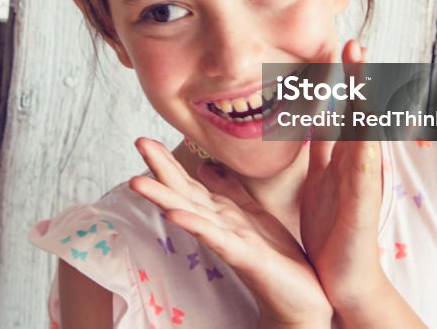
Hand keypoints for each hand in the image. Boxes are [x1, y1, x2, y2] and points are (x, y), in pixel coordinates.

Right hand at [129, 138, 332, 327]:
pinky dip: (194, 224)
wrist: (300, 297)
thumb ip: (229, 189)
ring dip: (163, 197)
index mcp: (221, 212)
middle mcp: (218, 224)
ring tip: (137, 181)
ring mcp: (228, 240)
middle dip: (160, 167)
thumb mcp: (252, 213)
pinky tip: (174, 215)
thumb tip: (205, 165)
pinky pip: (216, 238)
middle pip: (183, 191)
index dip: (168, 160)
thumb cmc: (276, 256)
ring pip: (191, 212)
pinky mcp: (243, 256)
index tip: (144, 139)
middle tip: (138, 141)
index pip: (188, 182)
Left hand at [299, 40, 386, 311]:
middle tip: (355, 44)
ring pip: (366, 137)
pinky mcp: (362, 208)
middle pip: (360, 114)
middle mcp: (358, 165)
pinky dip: (366, 156)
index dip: (345, 79)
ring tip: (364, 77)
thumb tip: (318, 117)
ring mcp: (363, 185)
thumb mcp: (322, 179)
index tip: (341, 46)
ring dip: (366, 107)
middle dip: (359, 80)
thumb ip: (322, 149)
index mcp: (344, 157)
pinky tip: (367, 137)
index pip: (346, 109)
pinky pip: (365, 178)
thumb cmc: (334, 229)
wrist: (344, 276)